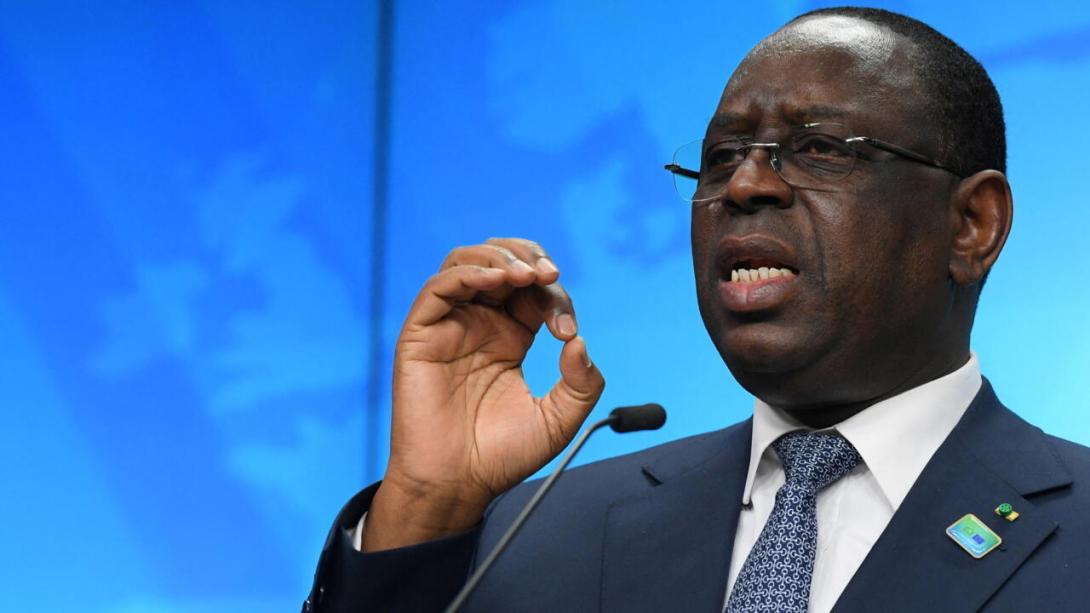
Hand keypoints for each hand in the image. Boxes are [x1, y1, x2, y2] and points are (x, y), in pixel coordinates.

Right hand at [362, 238, 604, 550]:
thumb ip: (582, 384)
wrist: (458, 484)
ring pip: (468, 262)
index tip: (567, 330)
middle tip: (550, 276)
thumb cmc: (501, 456)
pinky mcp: (421, 333)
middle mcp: (479, 324)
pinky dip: (469, 272)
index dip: (555, 297)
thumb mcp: (559, 420)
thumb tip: (580, 341)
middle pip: (502, 262)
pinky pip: (440, 287)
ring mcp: (449, 325)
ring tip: (525, 273)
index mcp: (510, 337)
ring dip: (500, 256)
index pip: (534, 292)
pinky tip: (497, 279)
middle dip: (530, 257)